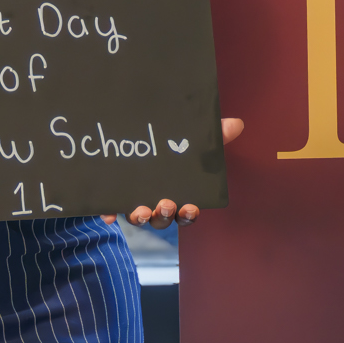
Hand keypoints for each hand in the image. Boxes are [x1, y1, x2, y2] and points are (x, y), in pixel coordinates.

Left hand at [117, 118, 245, 228]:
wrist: (136, 139)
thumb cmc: (171, 149)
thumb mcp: (192, 142)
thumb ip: (212, 137)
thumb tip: (235, 124)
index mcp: (177, 195)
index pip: (185, 213)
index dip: (188, 215)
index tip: (190, 207)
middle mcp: (156, 203)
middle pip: (161, 219)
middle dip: (164, 215)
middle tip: (165, 204)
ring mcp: (133, 201)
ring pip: (138, 218)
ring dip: (140, 218)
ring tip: (141, 210)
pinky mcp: (113, 197)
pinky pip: (110, 210)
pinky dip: (109, 213)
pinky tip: (108, 214)